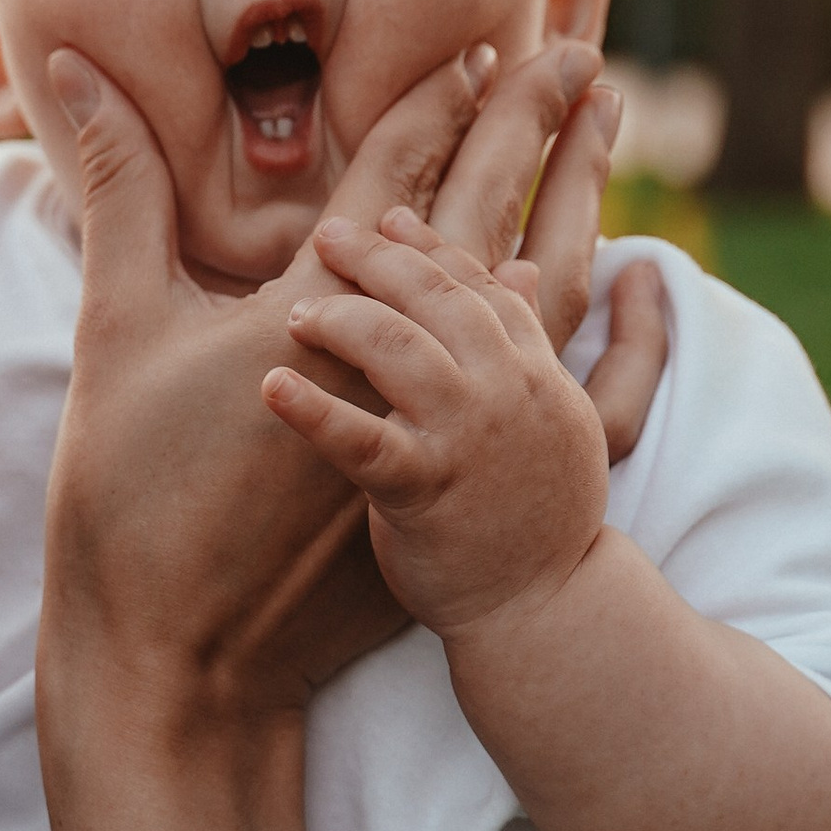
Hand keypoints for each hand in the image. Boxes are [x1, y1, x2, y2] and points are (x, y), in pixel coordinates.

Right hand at [44, 35, 606, 721]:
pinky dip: (604, 335)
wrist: (179, 658)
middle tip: (574, 53)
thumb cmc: (131, 498)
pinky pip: (565, 397)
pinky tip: (627, 289)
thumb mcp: (117, 327)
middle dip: (529, 127)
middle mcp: (404, 361)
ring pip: (538, 294)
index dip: (438, 101)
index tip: (487, 44)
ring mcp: (443, 429)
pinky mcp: (460, 486)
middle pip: (486, 215)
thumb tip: (79, 67)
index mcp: (320, 309)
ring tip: (606, 139)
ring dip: (575, 207)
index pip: (396, 178)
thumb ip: (118, 187)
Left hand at [266, 206, 612, 644]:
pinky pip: (359, 439)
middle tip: (328, 238)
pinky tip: (271, 388)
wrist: (547, 611)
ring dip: (340, 319)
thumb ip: (534, 343)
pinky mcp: (423, 490)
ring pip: (398, 346)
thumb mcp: (559, 419)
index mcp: (536, 371)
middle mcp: (507, 391)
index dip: (430, 248)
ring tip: (294, 316)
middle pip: (435, 296)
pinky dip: (312, 410)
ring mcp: (467, 438)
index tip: (389, 220)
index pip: (479, 284)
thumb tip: (525, 269)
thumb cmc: (539, 520)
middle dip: (377, 259)